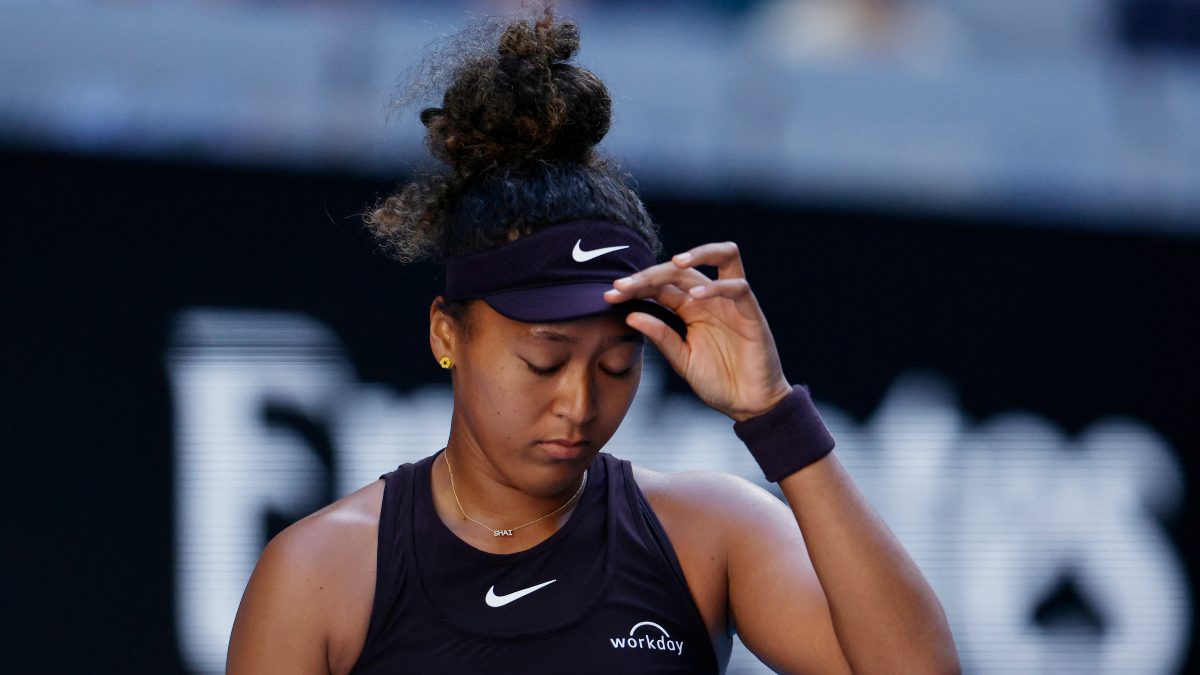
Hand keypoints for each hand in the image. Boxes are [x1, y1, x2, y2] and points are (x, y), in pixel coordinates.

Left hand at [604, 242, 792, 420]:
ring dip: (698, 253)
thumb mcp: (681, 360)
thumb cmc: (717, 381)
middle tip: (625, 285)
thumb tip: (631, 316)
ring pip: (724, 256)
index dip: (636, 286)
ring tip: (673, 262)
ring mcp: (732, 303)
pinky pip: (738, 288)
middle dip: (652, 272)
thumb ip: (661, 337)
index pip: (661, 286)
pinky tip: (696, 296)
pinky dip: (717, 287)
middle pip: (682, 268)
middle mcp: (710, 298)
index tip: (610, 295)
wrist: (748, 405)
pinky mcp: (752, 313)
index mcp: (690, 309)